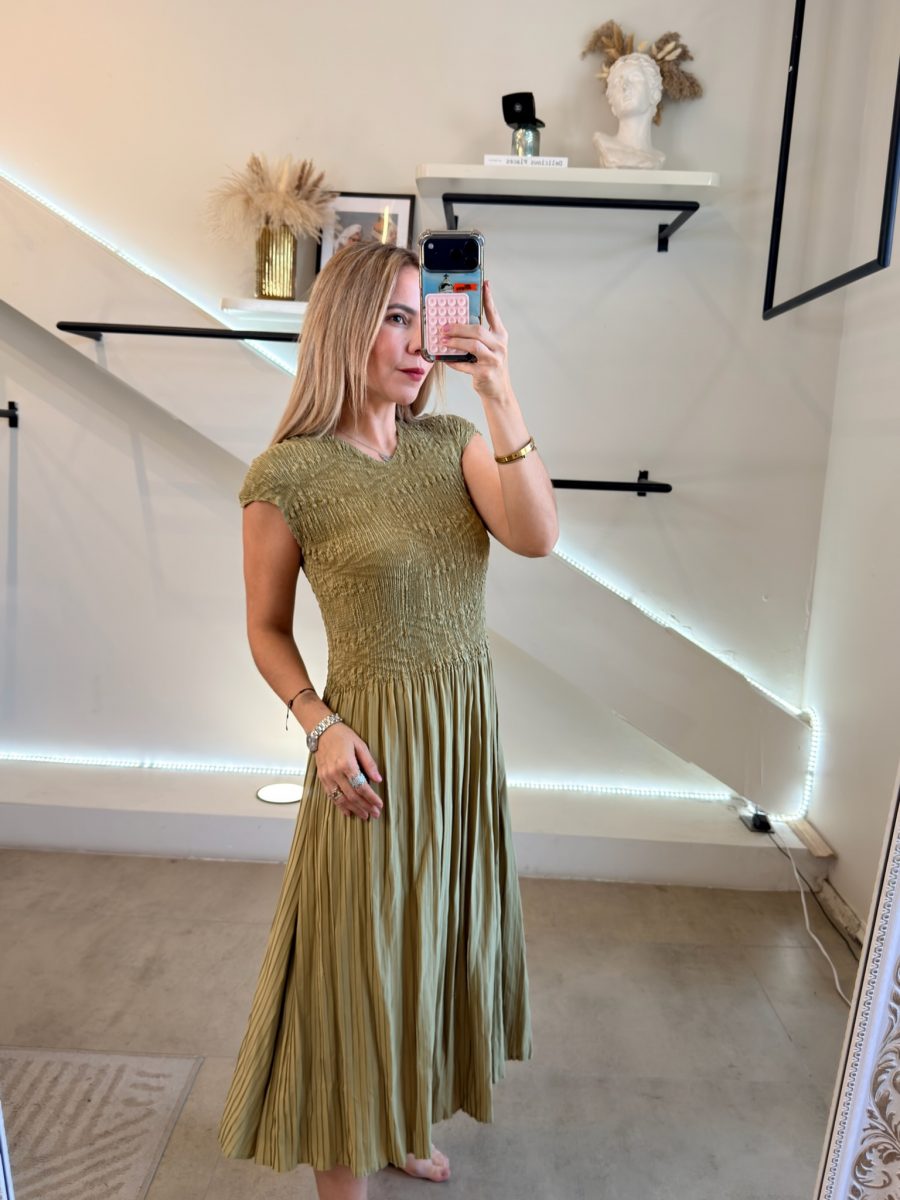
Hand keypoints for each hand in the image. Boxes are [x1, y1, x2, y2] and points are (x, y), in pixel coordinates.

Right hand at [315, 723, 383, 820]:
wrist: (321, 730)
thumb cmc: (342, 736)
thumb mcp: (360, 745)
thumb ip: (369, 763)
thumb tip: (378, 780)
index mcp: (346, 764)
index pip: (361, 786)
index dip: (371, 798)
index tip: (380, 805)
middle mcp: (335, 773)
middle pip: (352, 796)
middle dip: (365, 806)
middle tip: (375, 814)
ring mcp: (327, 777)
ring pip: (341, 799)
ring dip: (354, 809)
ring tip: (364, 816)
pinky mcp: (322, 779)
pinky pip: (331, 796)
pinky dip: (340, 806)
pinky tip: (348, 812)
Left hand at [439, 280, 511, 402]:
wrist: (498, 392)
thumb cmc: (489, 367)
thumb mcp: (489, 349)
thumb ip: (477, 337)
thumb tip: (454, 326)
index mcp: (500, 336)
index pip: (494, 313)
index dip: (489, 298)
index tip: (484, 284)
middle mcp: (499, 345)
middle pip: (478, 330)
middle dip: (458, 327)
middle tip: (444, 326)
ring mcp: (494, 360)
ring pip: (473, 345)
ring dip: (456, 342)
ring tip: (444, 341)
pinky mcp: (485, 373)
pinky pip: (465, 364)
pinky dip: (453, 361)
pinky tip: (445, 358)